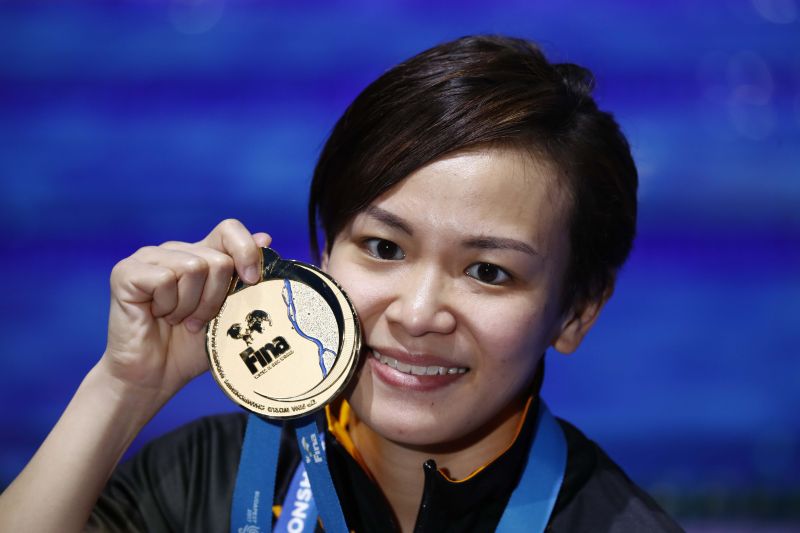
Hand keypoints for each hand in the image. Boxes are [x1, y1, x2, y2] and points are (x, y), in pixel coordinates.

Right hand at [101, 219, 270, 404]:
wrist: (154, 377)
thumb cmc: (191, 347)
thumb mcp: (229, 313)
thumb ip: (246, 278)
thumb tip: (265, 239)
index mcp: (200, 256)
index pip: (229, 230)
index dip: (245, 251)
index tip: (251, 281)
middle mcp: (174, 251)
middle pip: (217, 259)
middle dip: (215, 298)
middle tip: (197, 320)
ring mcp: (148, 258)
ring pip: (193, 268)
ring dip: (190, 305)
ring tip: (177, 319)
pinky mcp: (126, 272)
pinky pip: (164, 279)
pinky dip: (168, 305)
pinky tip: (157, 316)